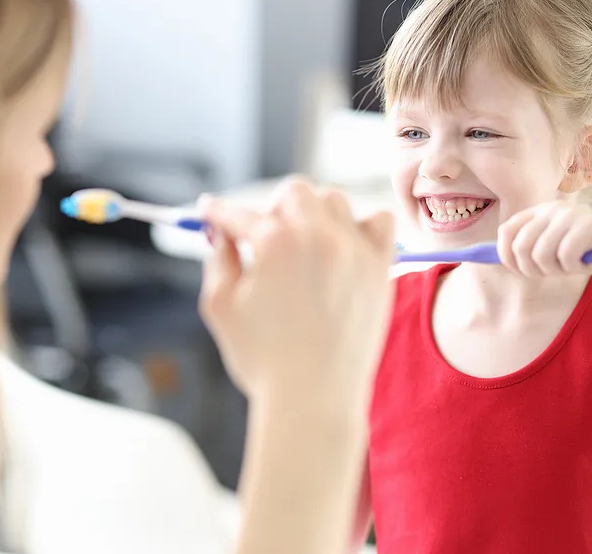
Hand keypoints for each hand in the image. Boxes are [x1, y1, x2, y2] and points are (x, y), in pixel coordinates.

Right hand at [198, 177, 395, 406]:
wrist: (314, 399)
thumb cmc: (263, 360)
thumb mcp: (221, 307)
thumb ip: (218, 259)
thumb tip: (221, 232)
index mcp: (275, 242)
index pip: (241, 213)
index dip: (219, 212)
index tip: (210, 212)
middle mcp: (319, 236)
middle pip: (294, 192)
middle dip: (273, 208)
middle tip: (264, 238)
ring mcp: (354, 250)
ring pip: (336, 201)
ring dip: (316, 214)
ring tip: (305, 247)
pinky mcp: (380, 268)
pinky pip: (380, 221)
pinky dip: (362, 226)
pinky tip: (344, 250)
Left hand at [496, 201, 591, 284]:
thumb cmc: (580, 257)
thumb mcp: (547, 254)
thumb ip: (522, 252)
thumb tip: (483, 256)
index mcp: (539, 212)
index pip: (506, 231)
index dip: (505, 255)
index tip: (517, 270)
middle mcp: (552, 209)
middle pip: (519, 246)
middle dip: (530, 269)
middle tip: (548, 273)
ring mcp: (571, 215)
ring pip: (541, 254)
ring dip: (553, 270)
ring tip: (568, 267)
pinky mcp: (590, 226)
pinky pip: (565, 256)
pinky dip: (572, 268)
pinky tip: (584, 263)